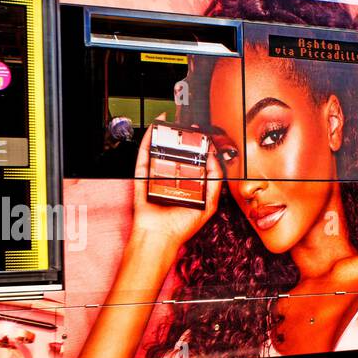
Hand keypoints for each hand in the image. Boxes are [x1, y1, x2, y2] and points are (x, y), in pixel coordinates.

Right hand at [127, 119, 222, 255]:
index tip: (205, 137)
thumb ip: (215, 181)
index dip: (200, 148)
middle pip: (177, 153)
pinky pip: (144, 156)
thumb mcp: (209, 203)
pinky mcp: (142, 178)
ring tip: (172, 121)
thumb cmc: (182, 226)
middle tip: (190, 126)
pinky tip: (154, 129)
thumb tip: (214, 158)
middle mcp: (170, 180)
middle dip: (183, 138)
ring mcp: (155, 177)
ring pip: (160, 151)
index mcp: (187, 185)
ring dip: (164, 134)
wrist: (160, 236)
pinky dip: (148, 140)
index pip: (195, 162)